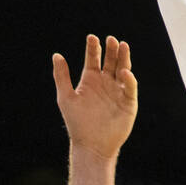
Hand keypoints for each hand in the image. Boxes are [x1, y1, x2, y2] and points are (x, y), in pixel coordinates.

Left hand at [53, 34, 137, 160]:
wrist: (91, 147)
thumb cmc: (77, 123)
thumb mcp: (66, 98)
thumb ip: (61, 76)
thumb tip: (56, 55)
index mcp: (90, 79)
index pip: (93, 58)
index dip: (93, 47)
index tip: (92, 37)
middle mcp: (105, 82)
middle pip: (110, 60)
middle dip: (111, 49)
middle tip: (110, 39)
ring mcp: (117, 90)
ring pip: (123, 68)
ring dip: (123, 57)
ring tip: (122, 45)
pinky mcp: (128, 101)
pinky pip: (130, 86)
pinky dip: (129, 78)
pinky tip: (124, 72)